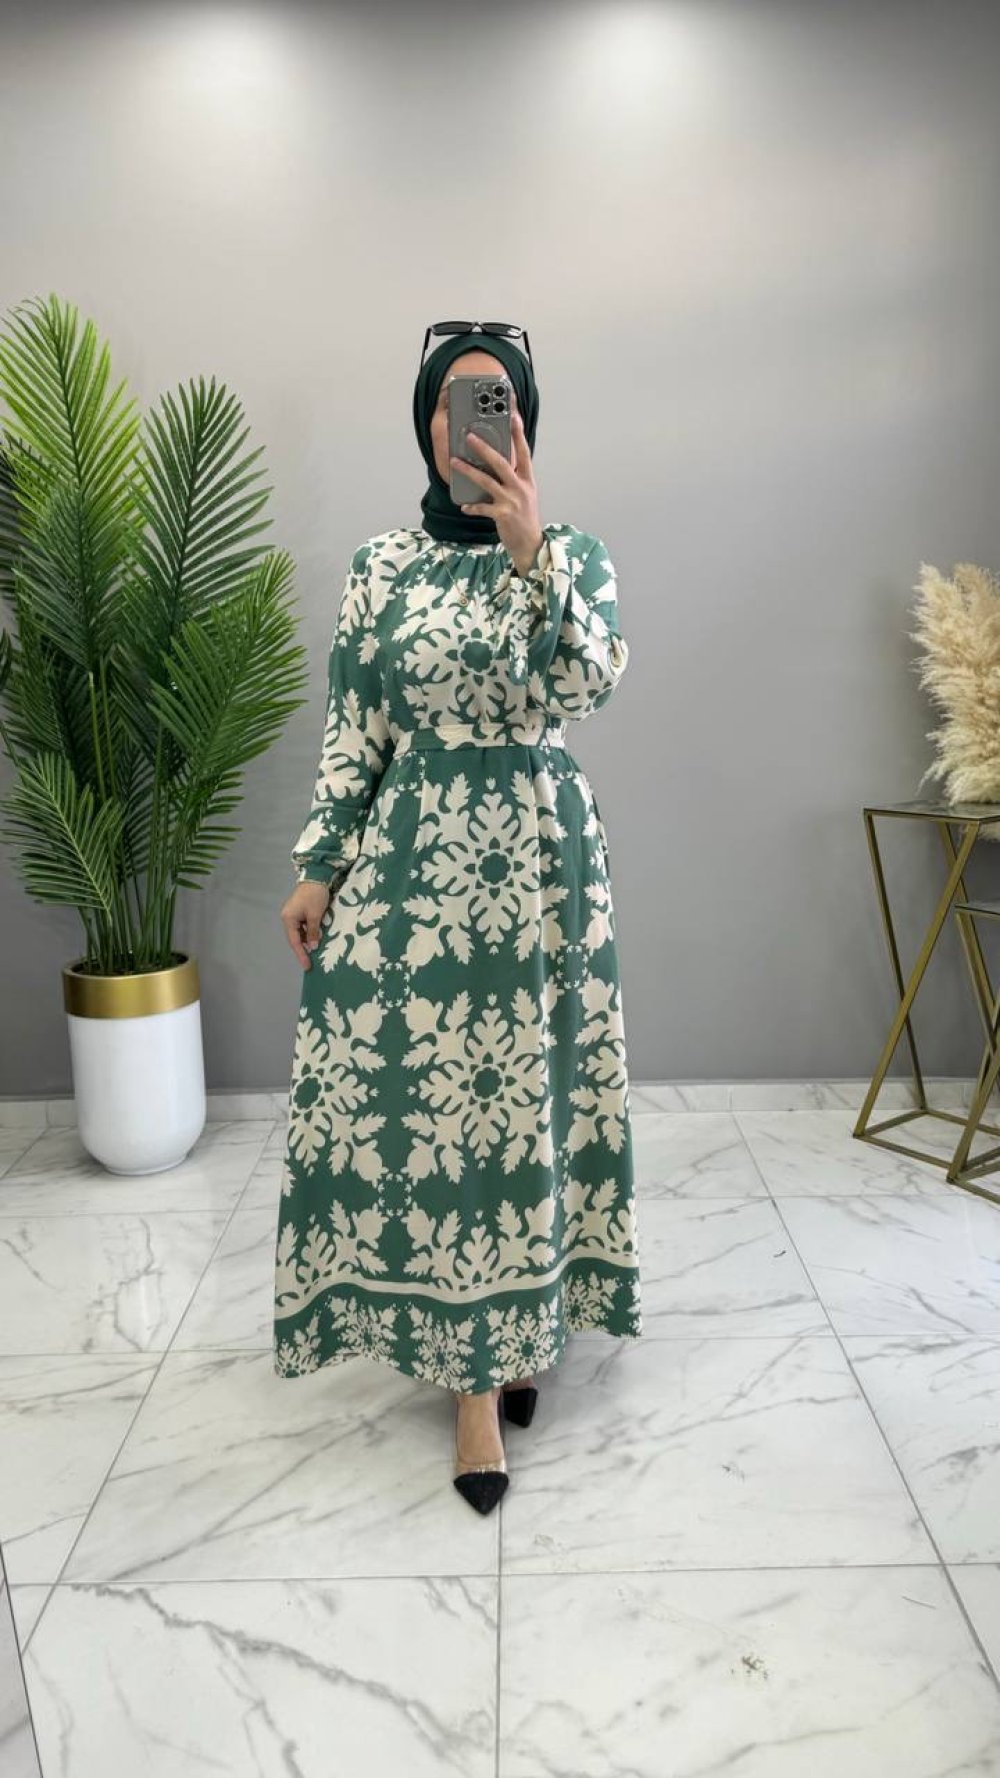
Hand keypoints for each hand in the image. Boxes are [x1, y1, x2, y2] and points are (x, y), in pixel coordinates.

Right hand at [281, 880, 330, 967]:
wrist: (316, 876)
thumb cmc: (315, 896)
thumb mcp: (315, 916)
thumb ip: (313, 932)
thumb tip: (312, 947)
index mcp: (288, 919)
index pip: (294, 941)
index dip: (301, 954)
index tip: (307, 966)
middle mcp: (288, 917)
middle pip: (295, 938)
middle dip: (302, 950)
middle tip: (310, 963)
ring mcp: (293, 914)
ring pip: (299, 933)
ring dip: (306, 942)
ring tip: (314, 955)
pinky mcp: (299, 911)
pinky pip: (302, 927)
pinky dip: (308, 934)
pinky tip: (314, 940)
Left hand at [451, 409, 544, 576]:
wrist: (530, 544)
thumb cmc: (525, 518)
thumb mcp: (525, 495)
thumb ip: (514, 480)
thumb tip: (496, 466)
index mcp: (527, 480)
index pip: (524, 452)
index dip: (518, 434)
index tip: (513, 416)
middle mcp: (521, 488)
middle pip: (501, 463)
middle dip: (484, 448)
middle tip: (470, 436)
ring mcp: (511, 501)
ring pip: (487, 481)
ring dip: (469, 471)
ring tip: (455, 462)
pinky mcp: (502, 515)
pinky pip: (482, 508)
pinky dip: (472, 506)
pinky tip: (464, 506)